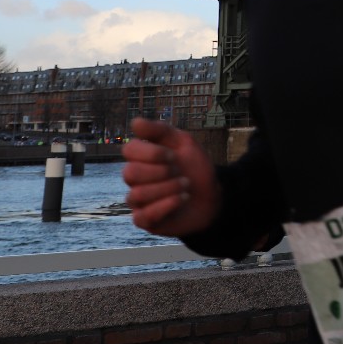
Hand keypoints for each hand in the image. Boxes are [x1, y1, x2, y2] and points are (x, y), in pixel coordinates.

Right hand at [121, 117, 220, 237]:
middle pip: (130, 173)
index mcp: (141, 158)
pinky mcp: (145, 220)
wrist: (213, 194)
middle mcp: (135, 179)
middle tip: (180, 172)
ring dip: (167, 188)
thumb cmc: (195, 167)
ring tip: (186, 186)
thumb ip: (160, 130)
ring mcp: (138, 201)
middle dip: (161, 172)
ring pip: (137, 195)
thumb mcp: (183, 142)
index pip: (129, 150)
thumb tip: (135, 122)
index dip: (152, 153)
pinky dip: (167, 205)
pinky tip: (183, 198)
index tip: (174, 155)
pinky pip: (143, 216)